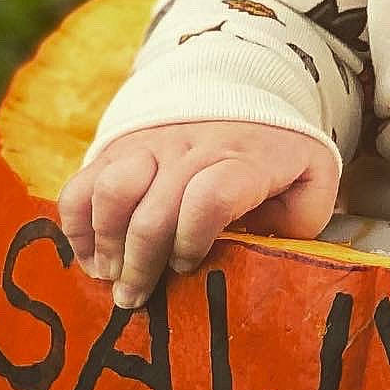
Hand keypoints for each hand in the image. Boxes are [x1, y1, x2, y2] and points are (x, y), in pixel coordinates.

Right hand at [56, 120, 340, 310]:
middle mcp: (194, 148)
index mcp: (246, 159)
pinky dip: (77, 224)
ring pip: (112, 190)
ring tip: (110, 276)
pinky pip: (82, 183)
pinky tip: (91, 255)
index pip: (211, 197)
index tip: (188, 265)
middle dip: (140, 264)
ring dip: (105, 242)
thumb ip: (299, 218)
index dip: (192, 238)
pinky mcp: (119, 147)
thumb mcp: (312, 179)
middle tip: (135, 299)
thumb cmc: (279, 153)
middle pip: (154, 209)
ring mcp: (152, 144)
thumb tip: (261, 255)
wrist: (246, 90)